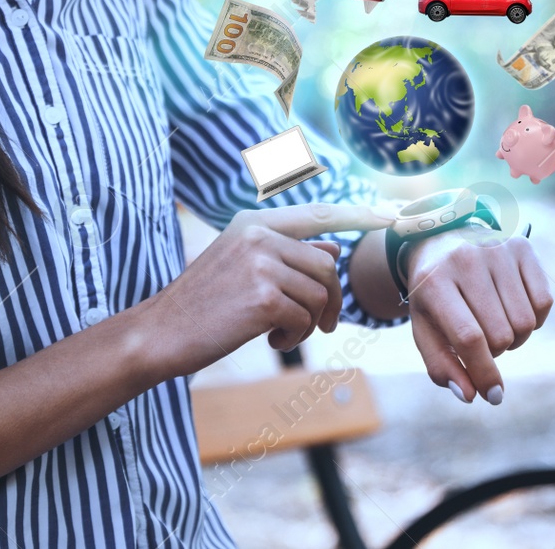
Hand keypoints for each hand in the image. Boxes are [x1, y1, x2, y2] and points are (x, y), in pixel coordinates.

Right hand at [139, 202, 397, 379]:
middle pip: (326, 263)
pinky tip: (270, 340)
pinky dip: (295, 336)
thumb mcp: (244, 268)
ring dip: (308, 322)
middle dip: (330, 299)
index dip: (359, 216)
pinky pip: (305, 318)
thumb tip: (334, 245)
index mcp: (254, 223)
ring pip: (318, 293)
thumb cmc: (204, 304)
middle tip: (320, 325)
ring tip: (279, 332)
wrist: (161, 333)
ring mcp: (261, 263)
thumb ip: (288, 255)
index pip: (319, 214)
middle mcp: (259, 235)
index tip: (393, 216)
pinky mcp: (263, 297)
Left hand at [403, 226, 552, 403]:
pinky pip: (544, 302)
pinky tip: (513, 310)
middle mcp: (466, 260)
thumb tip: (470, 396)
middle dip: (494, 352)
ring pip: (525, 322)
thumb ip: (441, 366)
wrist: (440, 239)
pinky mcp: (522, 246)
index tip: (493, 395)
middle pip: (501, 334)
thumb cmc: (433, 293)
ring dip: (514, 338)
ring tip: (495, 325)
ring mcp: (496, 249)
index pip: (469, 337)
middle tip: (481, 341)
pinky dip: (534, 319)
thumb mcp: (425, 328)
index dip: (484, 372)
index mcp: (434, 281)